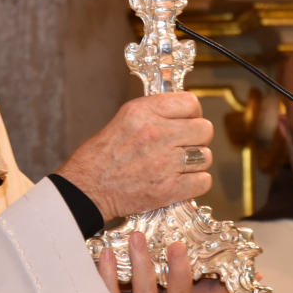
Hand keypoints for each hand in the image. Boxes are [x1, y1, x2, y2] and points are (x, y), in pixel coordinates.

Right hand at [57, 93, 214, 219]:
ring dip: (196, 162)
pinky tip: (181, 181)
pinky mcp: (168, 188)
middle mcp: (156, 133)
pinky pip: (203, 181)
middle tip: (185, 146)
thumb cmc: (100, 156)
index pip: (191, 102)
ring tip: (179, 166)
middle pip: (205, 129)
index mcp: (143, 111)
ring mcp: (164, 162)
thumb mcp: (124, 119)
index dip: (193, 114)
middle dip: (198, 138)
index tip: (187, 123)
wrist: (86, 189)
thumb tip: (183, 114)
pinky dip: (196, 183)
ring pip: (205, 156)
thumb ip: (154, 113)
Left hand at [97, 231, 230, 292]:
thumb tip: (192, 228)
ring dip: (143, 266)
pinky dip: (108, 275)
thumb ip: (169, 257)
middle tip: (178, 245)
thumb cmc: (123, 281)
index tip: (241, 274)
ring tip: (137, 237)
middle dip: (180, 272)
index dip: (223, 286)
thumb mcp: (151, 273)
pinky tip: (106, 254)